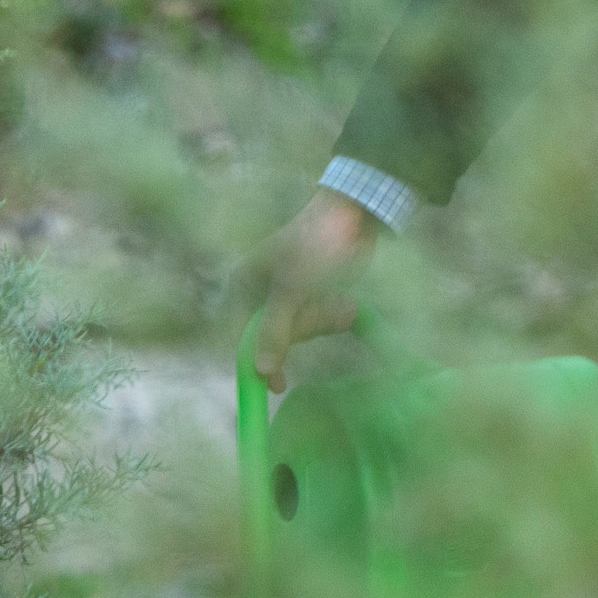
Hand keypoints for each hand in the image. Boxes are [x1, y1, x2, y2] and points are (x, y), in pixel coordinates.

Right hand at [250, 189, 381, 393]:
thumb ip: (275, 331)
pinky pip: (316, 322)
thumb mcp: (292, 289)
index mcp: (242, 284)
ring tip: (336, 297)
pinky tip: (343, 299)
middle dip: (303, 327)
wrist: (355, 211)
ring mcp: (287, 295)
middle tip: (322, 307)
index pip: (242, 335)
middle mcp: (260, 292)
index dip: (258, 360)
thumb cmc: (315, 243)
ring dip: (321, 320)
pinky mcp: (311, 297)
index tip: (278, 386)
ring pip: (298, 331)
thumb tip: (261, 372)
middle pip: (272, 337)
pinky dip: (330, 315)